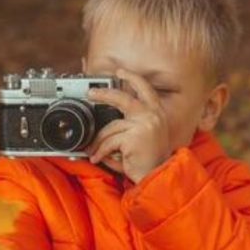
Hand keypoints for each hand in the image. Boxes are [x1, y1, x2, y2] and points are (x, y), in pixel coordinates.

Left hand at [85, 68, 171, 183]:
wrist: (157, 177)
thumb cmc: (150, 160)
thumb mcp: (146, 136)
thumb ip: (132, 124)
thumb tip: (109, 118)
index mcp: (157, 113)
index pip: (145, 89)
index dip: (132, 78)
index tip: (120, 71)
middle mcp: (152, 116)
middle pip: (123, 98)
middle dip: (104, 94)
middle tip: (91, 93)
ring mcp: (144, 125)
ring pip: (111, 127)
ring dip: (99, 141)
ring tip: (95, 151)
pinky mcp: (133, 137)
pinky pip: (109, 142)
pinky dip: (100, 151)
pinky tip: (99, 158)